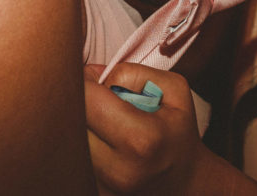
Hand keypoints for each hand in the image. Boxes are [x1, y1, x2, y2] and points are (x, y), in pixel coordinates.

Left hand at [84, 63, 205, 194]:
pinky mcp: (97, 193)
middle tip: (99, 99)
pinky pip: (78, 158)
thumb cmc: (178, 132)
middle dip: (82, 103)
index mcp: (141, 138)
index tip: (94, 79)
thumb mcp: (174, 90)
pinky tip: (106, 142)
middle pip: (75, 122)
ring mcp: (106, 186)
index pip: (88, 100)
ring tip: (106, 123)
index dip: (87, 82)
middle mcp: (119, 168)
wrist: (184, 180)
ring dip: (83, 125)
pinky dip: (87, 144)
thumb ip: (136, 74)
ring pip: (72, 141)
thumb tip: (97, 76)